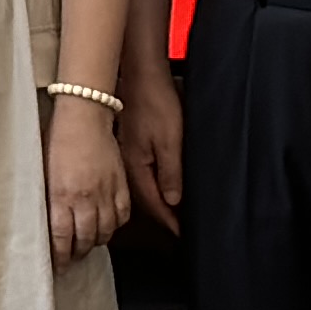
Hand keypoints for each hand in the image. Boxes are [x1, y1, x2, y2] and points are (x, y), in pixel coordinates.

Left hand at [46, 95, 130, 267]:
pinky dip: (115, 225)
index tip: (58, 267)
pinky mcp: (120, 185)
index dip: (60, 257)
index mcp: (61, 196)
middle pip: (85, 239)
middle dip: (78, 253)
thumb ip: (47, 198)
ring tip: (89, 243)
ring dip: (96, 241)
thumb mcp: (42, 170)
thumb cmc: (58, 138)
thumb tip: (46, 220)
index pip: (61, 239)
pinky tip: (108, 225)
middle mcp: (85, 199)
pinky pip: (122, 215)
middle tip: (73, 257)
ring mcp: (105, 193)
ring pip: (105, 231)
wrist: (84, 116)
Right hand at [117, 50, 184, 230]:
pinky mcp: (130, 144)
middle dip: (163, 216)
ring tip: (173, 212)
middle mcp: (129, 165)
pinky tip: (161, 184)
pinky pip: (142, 173)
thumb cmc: (156, 104)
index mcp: (137, 167)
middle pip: (146, 199)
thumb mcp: (170, 141)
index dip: (170, 221)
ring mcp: (127, 154)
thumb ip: (171, 173)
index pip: (154, 204)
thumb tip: (173, 200)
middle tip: (179, 229)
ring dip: (158, 201)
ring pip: (143, 187)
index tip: (182, 235)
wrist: (141, 74)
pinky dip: (153, 184)